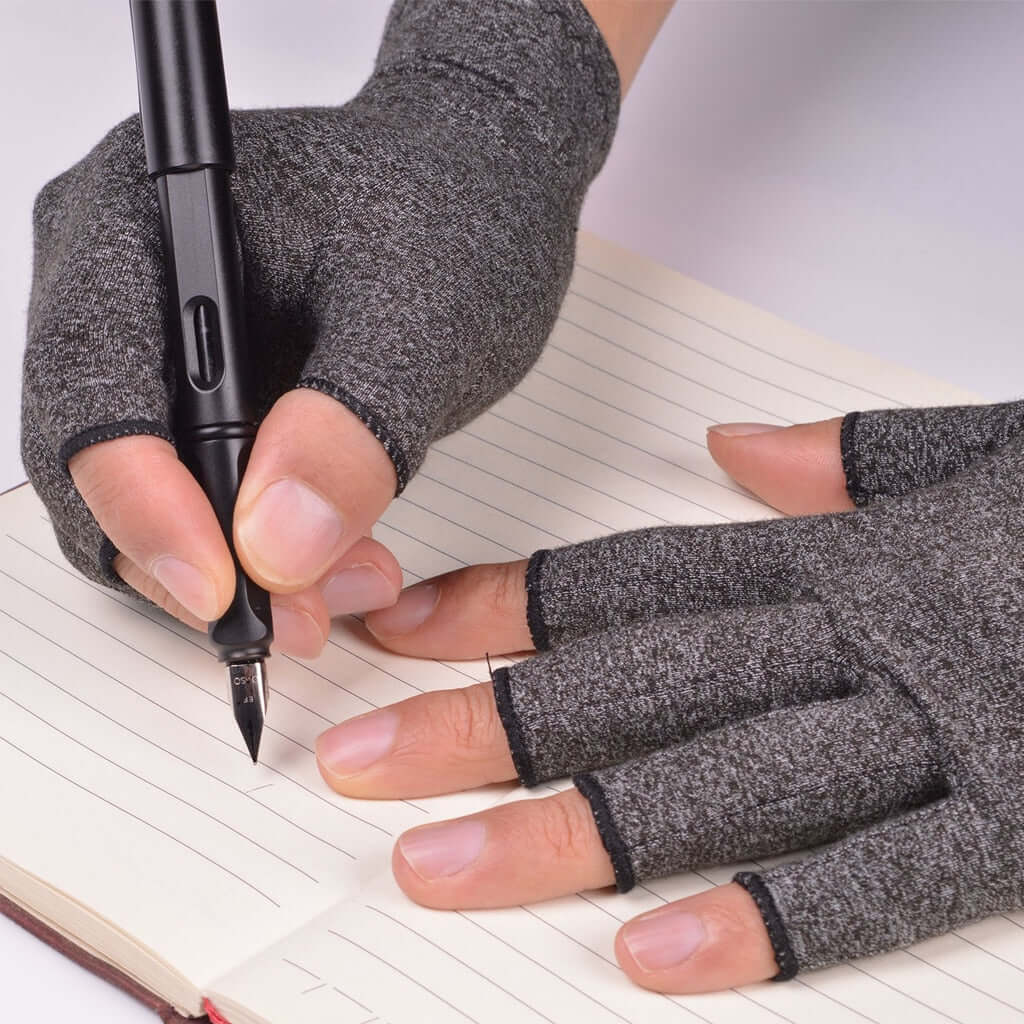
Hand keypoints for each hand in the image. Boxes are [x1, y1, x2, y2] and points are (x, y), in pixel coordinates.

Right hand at [20, 0, 618, 653]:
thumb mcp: (424, 313)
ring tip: (340, 591)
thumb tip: (272, 544)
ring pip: (146, 494)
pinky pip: (197, 492)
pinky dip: (254, 549)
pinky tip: (330, 566)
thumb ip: (351, 424)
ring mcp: (156, 345)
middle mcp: (122, 282)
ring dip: (231, 567)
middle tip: (299, 616)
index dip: (142, 503)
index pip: (94, 383)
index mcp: (148, 220)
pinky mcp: (202, 394)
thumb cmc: (455, 209)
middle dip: (193, 556)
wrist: (483, 183)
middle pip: (99, 459)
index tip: (222, 590)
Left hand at [314, 407, 1023, 992]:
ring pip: (717, 784)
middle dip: (481, 725)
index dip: (502, 604)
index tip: (395, 629)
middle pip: (631, 683)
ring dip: (568, 834)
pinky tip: (652, 965)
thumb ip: (850, 455)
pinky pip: (880, 885)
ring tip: (440, 872)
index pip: (628, 578)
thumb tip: (731, 445)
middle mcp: (856, 640)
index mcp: (838, 558)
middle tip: (357, 766)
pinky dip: (769, 923)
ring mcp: (938, 735)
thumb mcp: (984, 447)